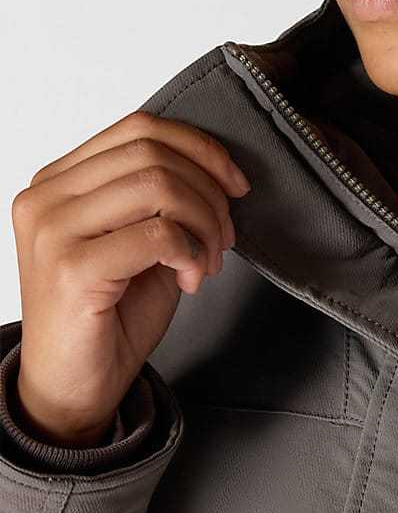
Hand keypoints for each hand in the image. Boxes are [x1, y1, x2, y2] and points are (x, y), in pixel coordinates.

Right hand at [10, 110, 250, 446]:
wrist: (76, 383)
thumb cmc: (111, 316)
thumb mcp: (143, 244)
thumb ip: (163, 203)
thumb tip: (217, 175)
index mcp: (61, 180)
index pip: (139, 128)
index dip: (201, 149)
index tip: (236, 185)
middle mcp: (47, 196)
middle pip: (153, 154)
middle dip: (210, 194)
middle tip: (225, 238)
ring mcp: (52, 229)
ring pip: (158, 187)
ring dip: (204, 225)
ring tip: (208, 262)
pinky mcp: (71, 267)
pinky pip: (157, 234)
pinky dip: (191, 253)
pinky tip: (191, 279)